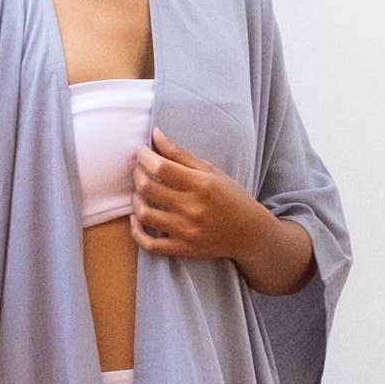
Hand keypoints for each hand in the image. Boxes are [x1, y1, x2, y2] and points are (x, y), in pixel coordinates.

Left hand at [129, 126, 274, 265]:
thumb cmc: (230, 197)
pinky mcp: (183, 249)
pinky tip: (137, 219)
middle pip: (148, 188)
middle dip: (137, 174)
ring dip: (135, 200)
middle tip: (139, 169)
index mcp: (201, 184)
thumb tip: (155, 134)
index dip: (144, 156)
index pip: (161, 167)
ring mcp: (186, 231)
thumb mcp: (210, 171)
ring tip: (140, 192)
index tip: (141, 152)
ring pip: (144, 214)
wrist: (249, 233)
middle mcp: (192, 208)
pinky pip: (149, 245)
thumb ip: (180, 154)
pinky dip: (137, 232)